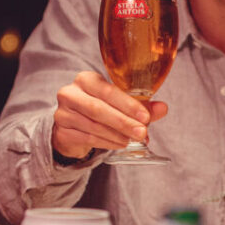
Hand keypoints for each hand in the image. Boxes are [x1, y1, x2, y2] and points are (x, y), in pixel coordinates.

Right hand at [52, 71, 168, 159]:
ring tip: (133, 140)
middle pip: (98, 109)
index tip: (145, 117)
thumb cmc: (101, 108)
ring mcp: (63, 113)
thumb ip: (141, 105)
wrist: (73, 126)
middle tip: (142, 132)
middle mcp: (70, 93)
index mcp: (86, 79)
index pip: (108, 91)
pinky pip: (87, 138)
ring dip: (117, 135)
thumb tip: (163, 108)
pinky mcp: (61, 132)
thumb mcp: (120, 104)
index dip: (128, 105)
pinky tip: (120, 144)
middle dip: (123, 122)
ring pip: (93, 126)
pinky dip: (107, 142)